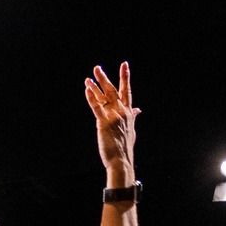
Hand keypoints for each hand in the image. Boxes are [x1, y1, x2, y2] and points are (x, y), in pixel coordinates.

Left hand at [84, 61, 138, 180]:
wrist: (121, 160)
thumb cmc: (125, 147)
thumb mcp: (131, 129)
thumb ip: (133, 117)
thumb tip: (138, 109)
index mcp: (129, 112)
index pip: (127, 91)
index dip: (125, 77)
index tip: (124, 64)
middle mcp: (122, 111)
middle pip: (112, 90)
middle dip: (104, 78)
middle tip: (96, 68)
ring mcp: (113, 116)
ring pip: (103, 97)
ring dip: (95, 86)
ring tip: (88, 78)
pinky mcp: (104, 123)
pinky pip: (96, 107)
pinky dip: (91, 98)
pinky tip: (87, 90)